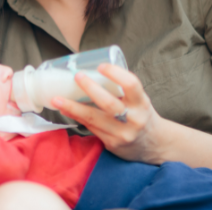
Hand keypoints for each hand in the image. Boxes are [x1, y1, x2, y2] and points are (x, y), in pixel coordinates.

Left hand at [51, 64, 169, 163]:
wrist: (154, 145)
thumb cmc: (141, 114)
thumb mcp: (139, 100)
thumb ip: (121, 90)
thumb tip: (93, 71)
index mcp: (141, 103)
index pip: (131, 85)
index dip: (115, 74)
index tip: (101, 66)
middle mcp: (133, 119)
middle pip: (108, 103)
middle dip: (90, 89)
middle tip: (77, 76)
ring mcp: (121, 134)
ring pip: (94, 119)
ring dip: (73, 107)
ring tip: (57, 98)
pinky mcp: (111, 144)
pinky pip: (91, 128)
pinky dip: (77, 117)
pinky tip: (66, 110)